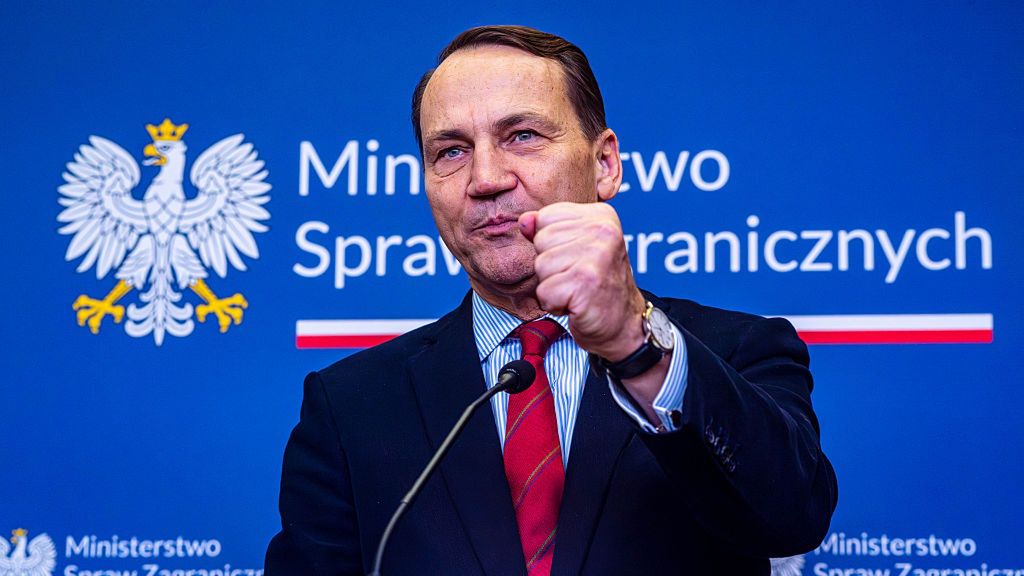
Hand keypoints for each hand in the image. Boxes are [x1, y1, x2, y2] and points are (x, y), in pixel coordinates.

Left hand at [518, 202, 645, 360]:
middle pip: (541, 241)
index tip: (576, 259)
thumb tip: (524, 221)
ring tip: (576, 290)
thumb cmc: (597, 286)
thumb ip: (548, 230)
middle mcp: (603, 230)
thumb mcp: (575, 248)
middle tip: (576, 278)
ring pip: (540, 266)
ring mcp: (596, 255)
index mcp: (601, 216)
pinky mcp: (585, 282)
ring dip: (552, 286)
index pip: (546, 217)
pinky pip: (544, 291)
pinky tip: (575, 304)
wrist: (623, 324)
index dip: (552, 244)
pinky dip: (554, 304)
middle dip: (550, 266)